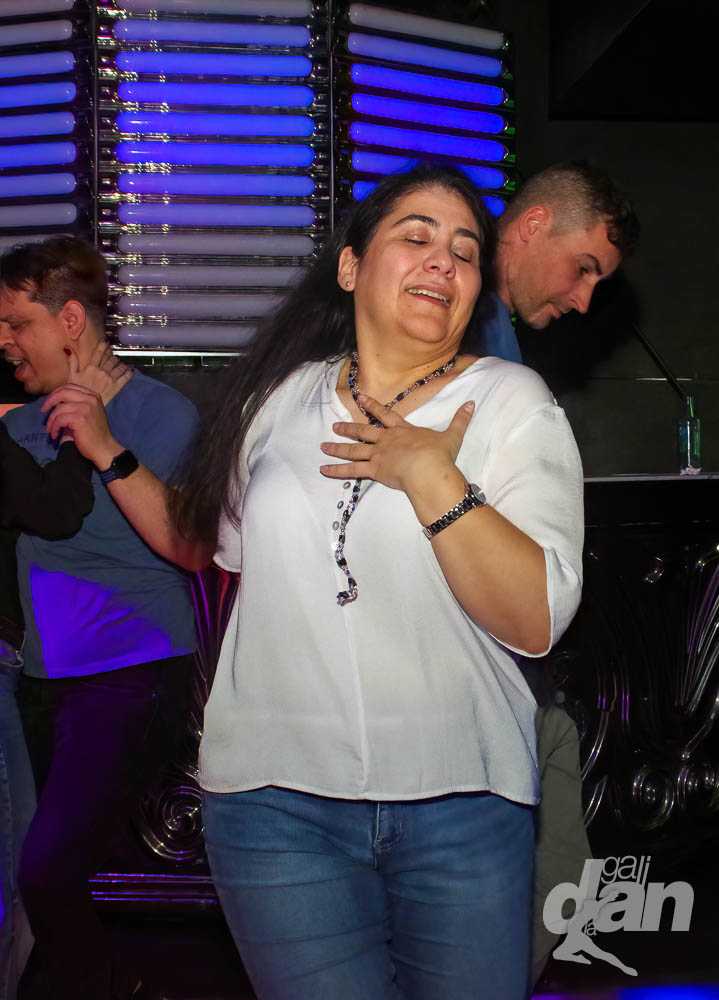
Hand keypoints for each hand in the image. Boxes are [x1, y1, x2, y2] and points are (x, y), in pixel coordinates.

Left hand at [41, 384, 121, 469]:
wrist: (104, 449)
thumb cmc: (94, 434)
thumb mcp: (89, 413)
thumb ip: (77, 403)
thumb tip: (55, 400)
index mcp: (93, 396)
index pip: (70, 387)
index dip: (56, 393)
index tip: (49, 403)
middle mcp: (91, 399)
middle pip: (63, 392)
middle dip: (49, 401)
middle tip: (43, 411)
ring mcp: (86, 408)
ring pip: (59, 408)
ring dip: (51, 420)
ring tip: (51, 429)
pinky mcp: (80, 418)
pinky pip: (60, 419)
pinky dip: (54, 427)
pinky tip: (55, 434)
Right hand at [65, 340, 132, 405]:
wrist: (85, 404)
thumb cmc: (77, 391)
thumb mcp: (72, 376)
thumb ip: (72, 362)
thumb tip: (68, 349)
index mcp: (91, 367)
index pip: (99, 353)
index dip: (103, 347)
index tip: (106, 342)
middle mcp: (102, 371)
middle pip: (111, 359)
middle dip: (113, 356)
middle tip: (114, 356)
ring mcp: (110, 378)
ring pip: (119, 366)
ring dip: (121, 363)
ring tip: (121, 363)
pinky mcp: (117, 386)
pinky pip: (125, 377)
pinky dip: (129, 372)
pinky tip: (130, 370)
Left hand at [320, 393, 474, 493]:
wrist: (428, 469)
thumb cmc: (439, 454)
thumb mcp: (452, 435)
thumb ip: (460, 420)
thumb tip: (473, 404)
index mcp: (403, 430)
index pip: (385, 414)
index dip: (372, 405)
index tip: (359, 397)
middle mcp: (387, 439)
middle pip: (363, 431)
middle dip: (349, 428)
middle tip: (335, 425)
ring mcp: (378, 454)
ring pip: (353, 449)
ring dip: (337, 448)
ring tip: (323, 446)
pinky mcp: (374, 469)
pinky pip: (351, 470)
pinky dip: (336, 470)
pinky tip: (323, 469)